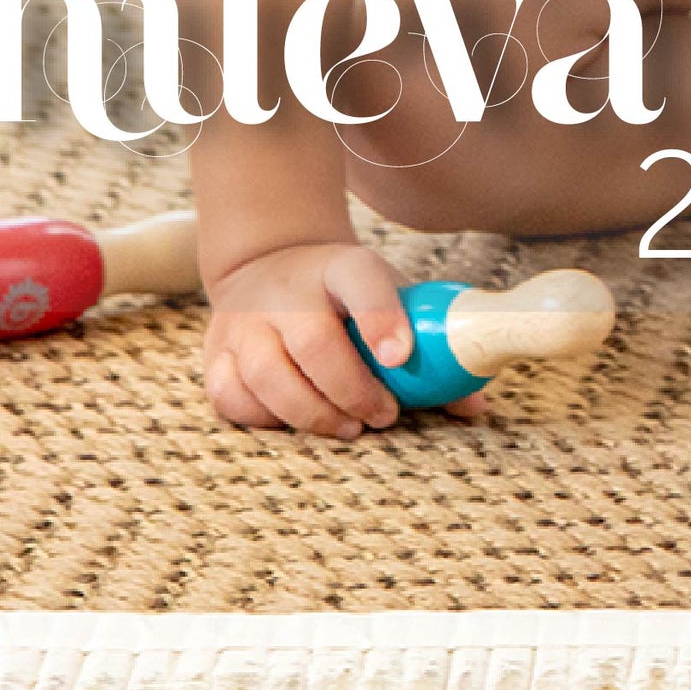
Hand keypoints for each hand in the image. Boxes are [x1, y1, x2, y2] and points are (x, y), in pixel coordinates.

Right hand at [198, 239, 484, 437]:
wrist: (267, 262)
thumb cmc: (343, 294)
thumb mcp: (387, 294)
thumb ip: (428, 344)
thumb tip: (475, 406)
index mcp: (340, 267)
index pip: (362, 281)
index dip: (382, 319)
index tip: (401, 358)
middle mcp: (286, 290)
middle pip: (313, 342)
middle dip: (351, 390)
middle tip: (383, 416)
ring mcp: (245, 321)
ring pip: (267, 375)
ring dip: (310, 412)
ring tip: (345, 427)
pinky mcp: (216, 352)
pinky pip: (229, 395)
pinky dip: (262, 417)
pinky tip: (293, 421)